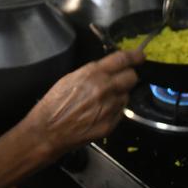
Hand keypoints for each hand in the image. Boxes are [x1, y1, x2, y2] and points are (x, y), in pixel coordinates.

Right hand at [24, 49, 144, 159]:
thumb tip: (108, 69)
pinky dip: (113, 110)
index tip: (140, 55)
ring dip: (118, 95)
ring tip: (101, 101)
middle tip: (120, 80)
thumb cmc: (53, 103)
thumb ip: (92, 72)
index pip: (122, 59)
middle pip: (132, 77)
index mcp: (93, 74)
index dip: (134, 56)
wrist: (47, 131)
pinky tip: (99, 113)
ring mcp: (109, 108)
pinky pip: (120, 112)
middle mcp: (105, 89)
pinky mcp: (110, 124)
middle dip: (128, 76)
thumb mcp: (69, 79)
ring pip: (126, 96)